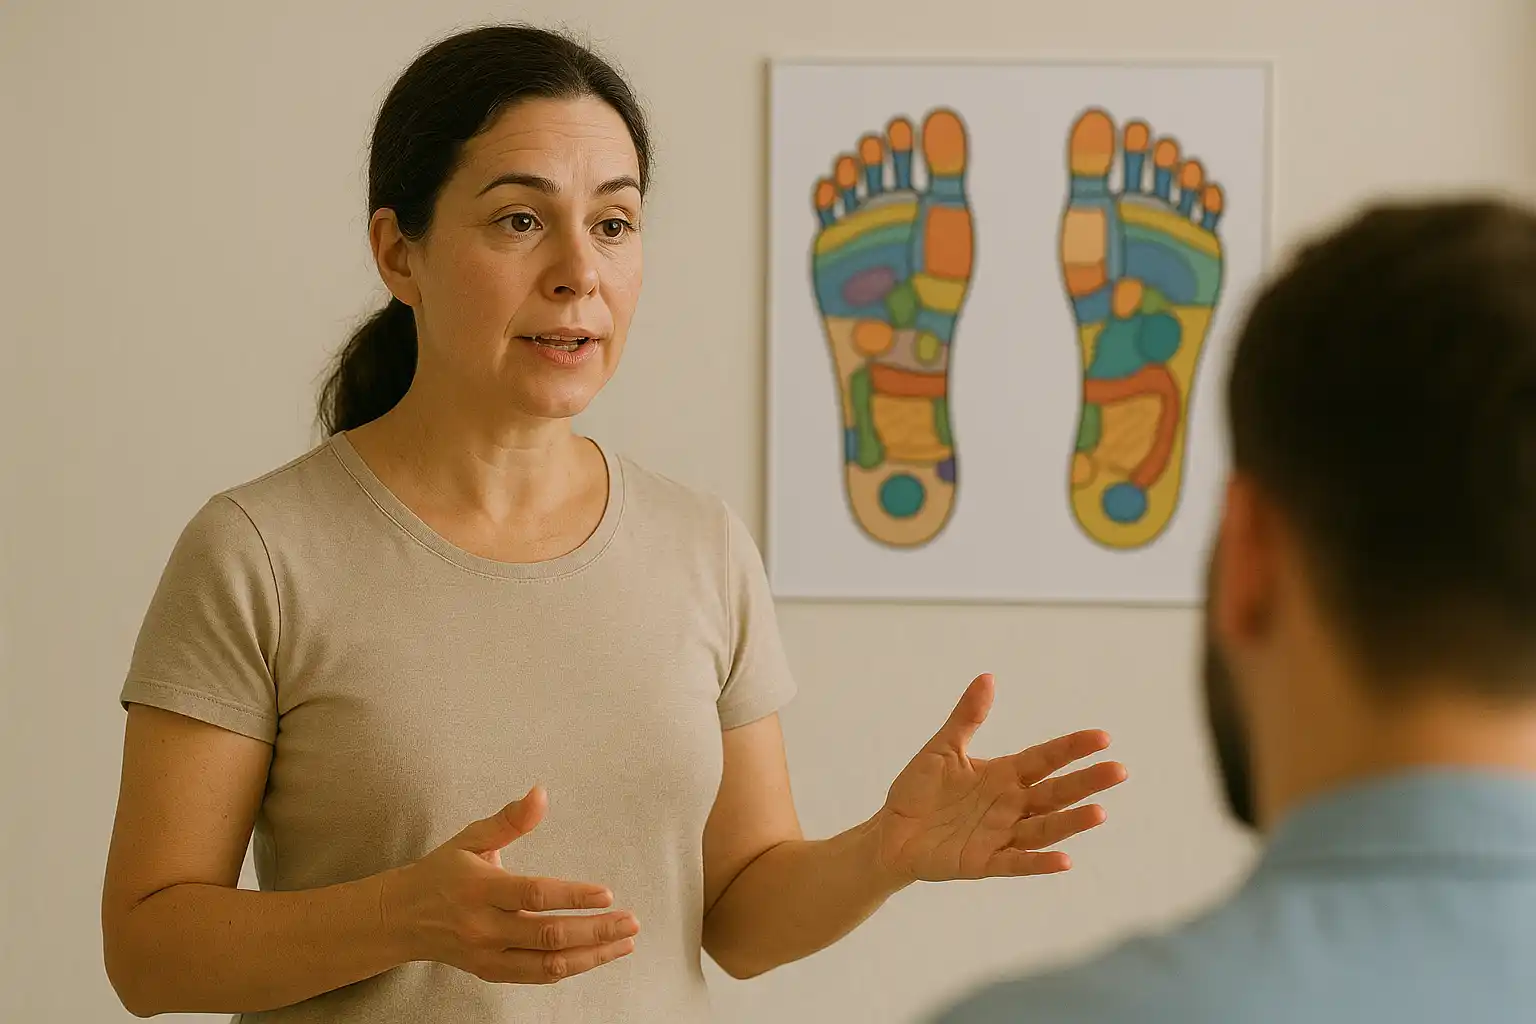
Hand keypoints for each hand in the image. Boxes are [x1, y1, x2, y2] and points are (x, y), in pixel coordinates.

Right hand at [384, 787, 639, 983]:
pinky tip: (596, 954)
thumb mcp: (471, 838)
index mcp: (480, 889)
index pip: (534, 895)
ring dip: (592, 956)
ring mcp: (487, 956)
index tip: (607, 894)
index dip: (572, 896)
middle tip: (631, 922)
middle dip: (595, 931)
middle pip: (547, 935)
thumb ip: (510, 820)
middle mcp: (484, 927)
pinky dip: (570, 968)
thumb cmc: (442, 872)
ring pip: (547, 964)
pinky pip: (537, 976)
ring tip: (624, 943)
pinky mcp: (491, 972)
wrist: (400, 918)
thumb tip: (541, 792)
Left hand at [873, 674, 1127, 883]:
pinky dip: (1040, 863)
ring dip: (1071, 822)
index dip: (1072, 748)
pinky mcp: (985, 862)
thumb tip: (988, 677)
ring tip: (1100, 812)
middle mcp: (1010, 805)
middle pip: (1055, 792)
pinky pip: (1017, 863)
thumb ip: (967, 717)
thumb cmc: (918, 790)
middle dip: (1086, 782)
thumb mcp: (943, 748)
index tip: (1103, 737)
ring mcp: (1000, 835)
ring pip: (1044, 828)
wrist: (891, 832)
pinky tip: (1065, 860)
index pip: (1045, 759)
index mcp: (1003, 775)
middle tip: (1119, 770)